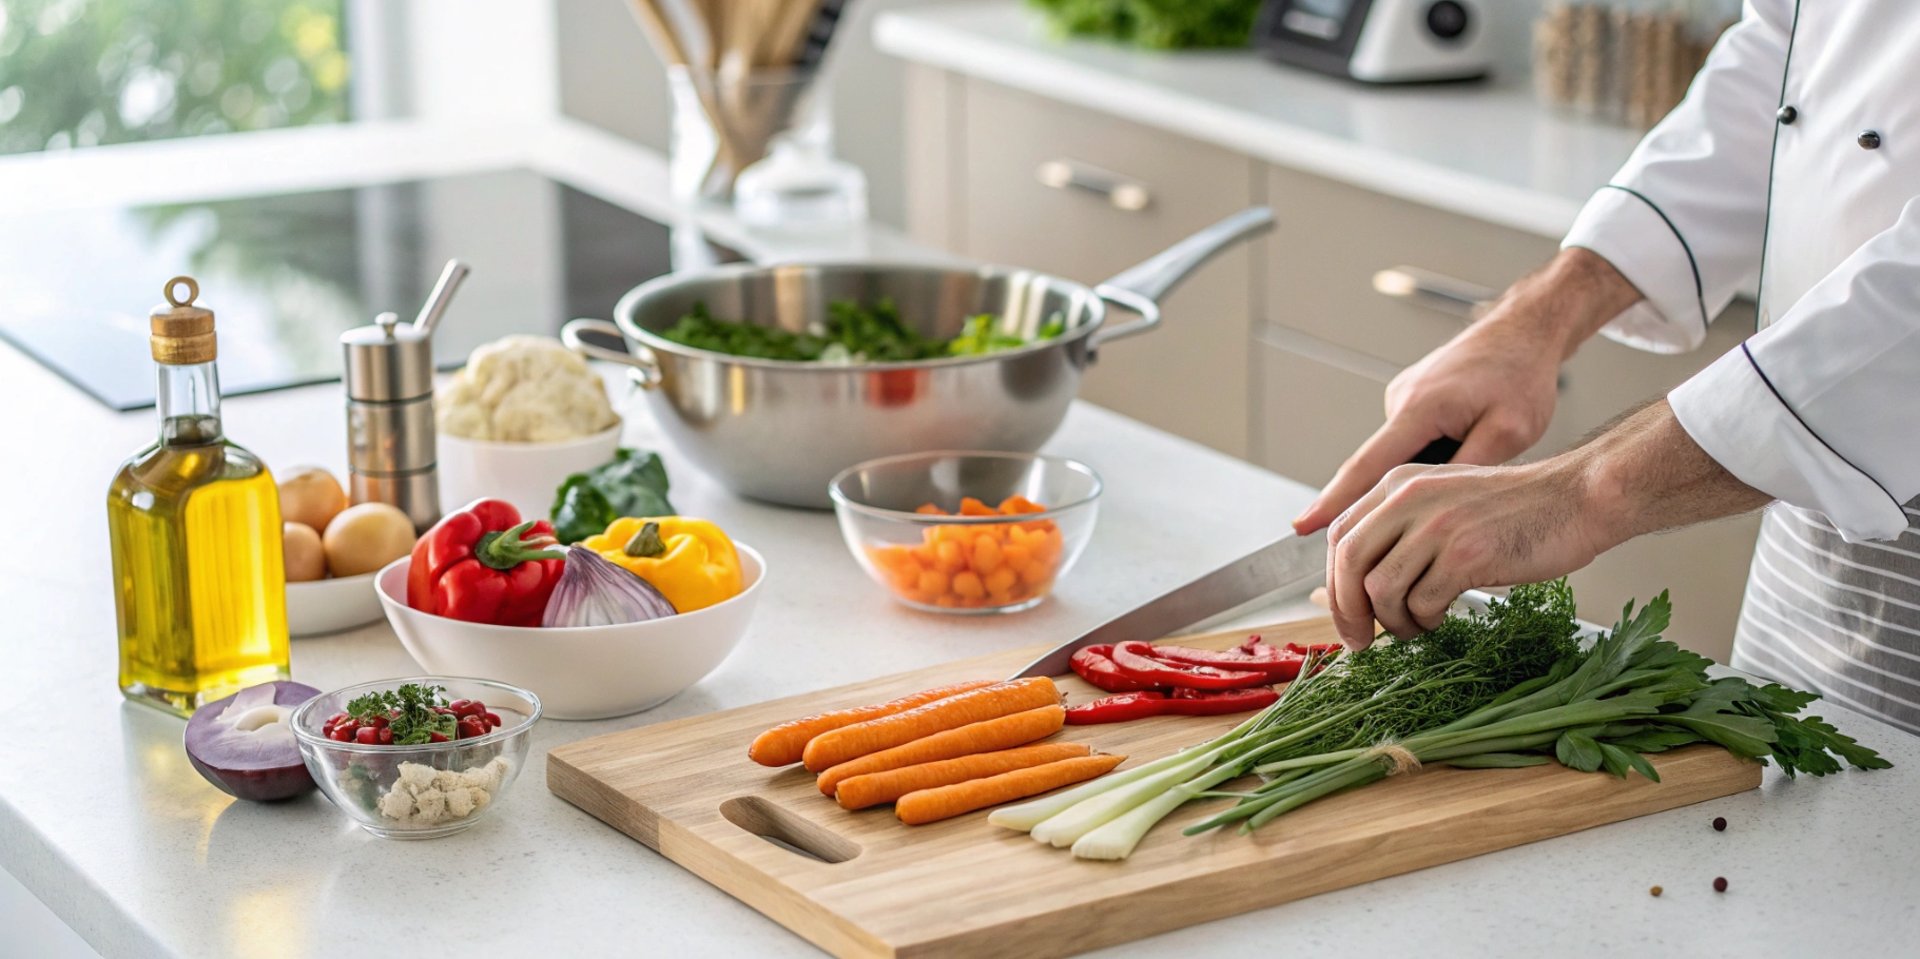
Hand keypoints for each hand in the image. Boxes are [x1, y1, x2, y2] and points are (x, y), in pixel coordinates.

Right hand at [1294, 317, 1561, 536]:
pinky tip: (1466, 442)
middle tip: (1398, 521)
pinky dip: (1430, 453)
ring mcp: (1404, 396)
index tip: (1304, 526)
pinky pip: (1413, 437)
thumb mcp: (1510, 430)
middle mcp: (1402, 400)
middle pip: (1377, 466)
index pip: (1366, 466)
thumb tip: (1428, 508)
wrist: (1525, 328)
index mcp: (1420, 408)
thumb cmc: (1521, 374)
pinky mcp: (1413, 396)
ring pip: (1401, 453)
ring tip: (1470, 456)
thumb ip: (1466, 470)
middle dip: (1377, 501)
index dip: (1333, 501)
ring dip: (1421, 471)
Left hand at [1322, 399, 1770, 647]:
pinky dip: (1424, 621)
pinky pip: (1421, 603)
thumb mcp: (1445, 500)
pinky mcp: (1465, 554)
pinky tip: (1442, 618)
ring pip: (1381, 588)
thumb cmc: (1515, 509)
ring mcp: (1437, 525)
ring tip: (1416, 626)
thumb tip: (1360, 584)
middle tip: (1361, 640)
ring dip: (1393, 621)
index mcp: (1399, 483)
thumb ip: (1402, 527)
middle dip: (1347, 610)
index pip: (1339, 534)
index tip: (1344, 614)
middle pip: (1349, 562)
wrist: (1577, 498)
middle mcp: (1410, 498)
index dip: (1333, 582)